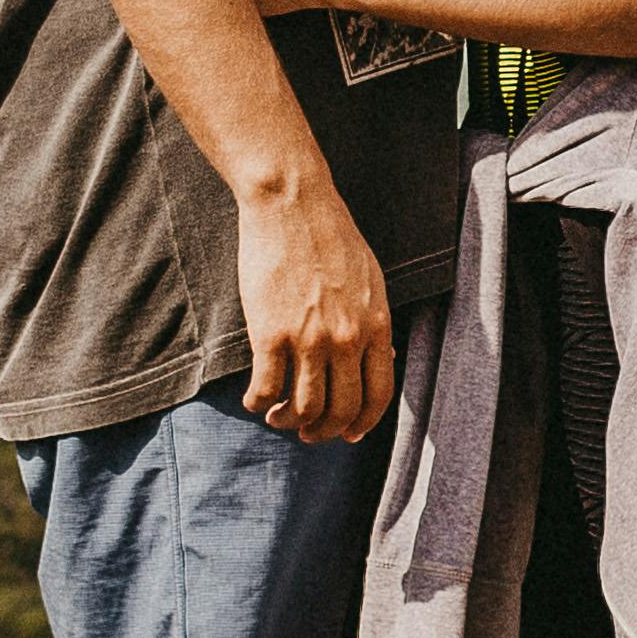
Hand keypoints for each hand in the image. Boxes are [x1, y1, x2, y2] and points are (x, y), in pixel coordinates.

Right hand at [236, 167, 393, 444]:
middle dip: (323, 431)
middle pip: (340, 411)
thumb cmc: (330, 236)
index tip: (345, 434)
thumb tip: (383, 358)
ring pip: (303, 409)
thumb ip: (374, 322)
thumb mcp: (370, 280)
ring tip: (278, 415)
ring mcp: (309, 339)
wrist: (293, 204)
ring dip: (288, 422)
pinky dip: (258, 404)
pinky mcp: (270, 334)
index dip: (362, 424)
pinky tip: (254, 399)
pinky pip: (265, 389)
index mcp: (375, 325)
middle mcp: (347, 339)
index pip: (378, 396)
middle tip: (306, 432)